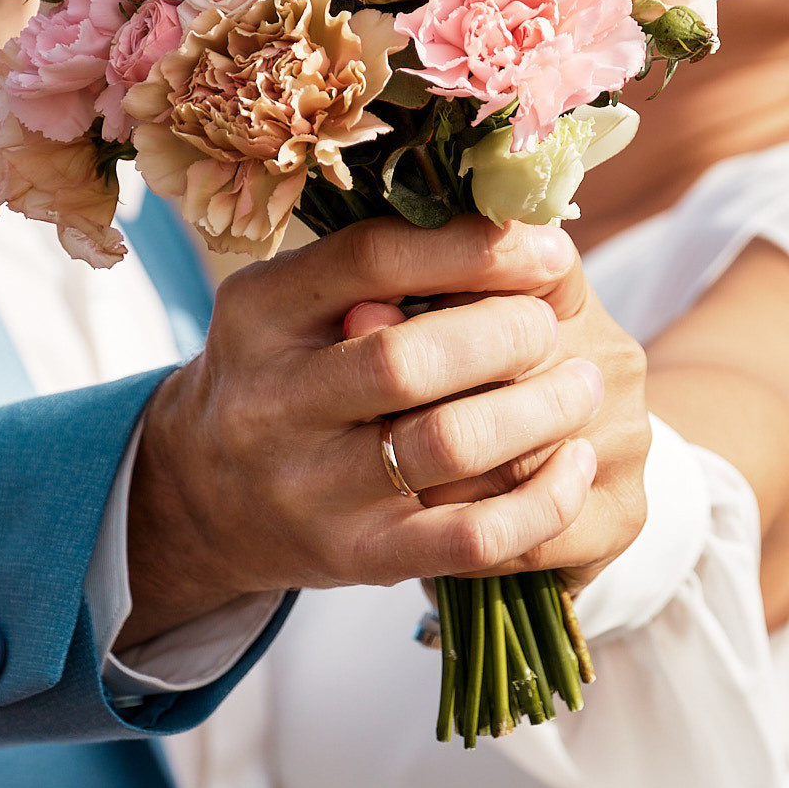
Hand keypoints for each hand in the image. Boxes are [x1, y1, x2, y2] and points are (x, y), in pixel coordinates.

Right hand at [122, 217, 626, 644]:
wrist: (207, 495)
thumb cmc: (284, 370)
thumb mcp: (297, 300)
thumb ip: (384, 266)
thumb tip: (518, 230)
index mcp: (259, 312)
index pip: (372, 260)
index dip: (473, 248)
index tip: (546, 249)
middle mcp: (272, 403)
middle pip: (408, 359)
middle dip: (506, 333)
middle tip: (551, 326)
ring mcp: (313, 490)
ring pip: (446, 446)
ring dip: (538, 410)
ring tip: (581, 385)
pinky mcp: (361, 558)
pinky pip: (470, 538)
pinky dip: (542, 500)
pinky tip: (574, 462)